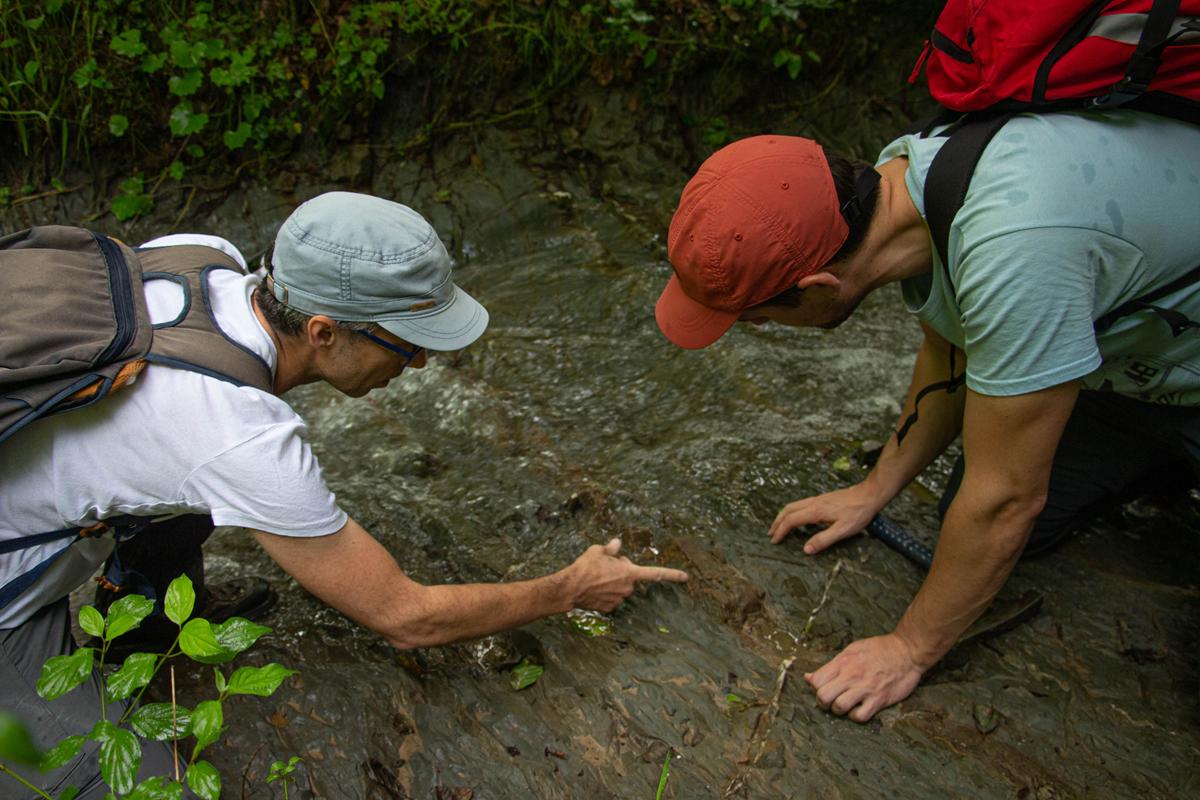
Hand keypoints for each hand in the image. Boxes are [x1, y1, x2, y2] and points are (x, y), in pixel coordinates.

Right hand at [565, 538, 687, 611]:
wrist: (570, 588)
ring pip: (619, 588)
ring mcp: (619, 600)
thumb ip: (611, 548)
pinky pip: (611, 597)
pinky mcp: (609, 608)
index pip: (655, 573)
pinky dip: (605, 593)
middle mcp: (627, 588)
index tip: (685, 577)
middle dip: (621, 571)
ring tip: (595, 577)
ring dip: (612, 582)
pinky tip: (593, 589)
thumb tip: (617, 543)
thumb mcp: (598, 550)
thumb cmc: (585, 567)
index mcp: (629, 572)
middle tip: (604, 565)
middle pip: (629, 577)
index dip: (672, 574)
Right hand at [768, 482, 884, 550]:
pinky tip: (797, 517)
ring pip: (794, 505)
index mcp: (815, 511)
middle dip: (777, 522)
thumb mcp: (842, 530)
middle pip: (788, 510)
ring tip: (779, 525)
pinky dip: (792, 511)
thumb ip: (823, 540)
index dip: (781, 531)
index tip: (774, 540)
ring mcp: (818, 499)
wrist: (869, 495)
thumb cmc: (858, 513)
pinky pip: (801, 504)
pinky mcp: (823, 498)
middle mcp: (813, 503)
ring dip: (783, 515)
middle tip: (771, 533)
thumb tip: (806, 549)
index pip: (791, 521)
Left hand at [805, 633, 924, 722]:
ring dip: (839, 710)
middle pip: (822, 696)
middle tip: (831, 700)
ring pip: (838, 707)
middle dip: (823, 702)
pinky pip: (859, 717)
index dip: (815, 688)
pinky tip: (859, 709)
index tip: (823, 688)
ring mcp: (865, 689)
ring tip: (845, 705)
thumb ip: (831, 665)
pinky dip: (856, 716)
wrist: (907, 651)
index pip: (815, 681)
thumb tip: (808, 678)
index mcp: (842, 662)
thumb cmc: (879, 649)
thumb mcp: (851, 650)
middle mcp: (851, 676)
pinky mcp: (879, 700)